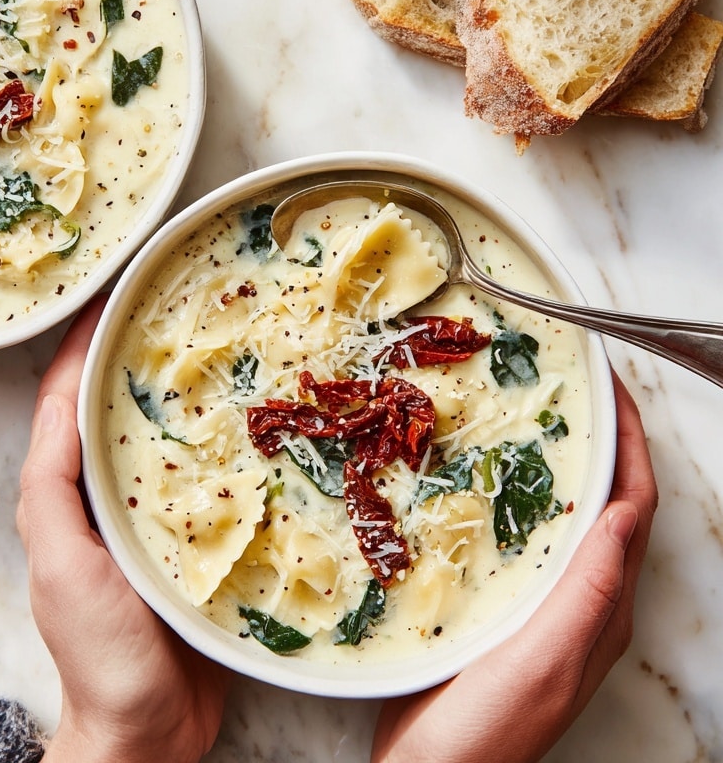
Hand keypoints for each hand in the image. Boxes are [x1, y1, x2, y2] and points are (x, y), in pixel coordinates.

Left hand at [17, 297, 229, 762]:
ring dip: (191, 393)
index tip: (117, 292)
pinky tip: (262, 424)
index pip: (69, 399)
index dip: (86, 343)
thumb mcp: (62, 563)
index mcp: (70, 492)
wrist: (146, 733)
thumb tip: (60, 402)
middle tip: (183, 304)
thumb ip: (53, 488)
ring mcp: (157, 517)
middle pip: (123, 408)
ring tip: (229, 346)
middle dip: (144, 355)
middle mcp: (111, 495)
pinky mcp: (200, 542)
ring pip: (172, 438)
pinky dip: (229, 445)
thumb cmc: (97, 650)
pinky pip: (213, 480)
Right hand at [372, 371, 657, 762]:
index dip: (630, 443)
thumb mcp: (546, 658)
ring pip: (565, 517)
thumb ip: (589, 591)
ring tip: (532, 419)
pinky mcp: (503, 609)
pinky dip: (519, 496)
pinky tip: (484, 480)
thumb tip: (624, 512)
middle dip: (601, 442)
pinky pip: (525, 537)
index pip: (632, 507)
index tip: (611, 388)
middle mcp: (582, 602)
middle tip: (573, 389)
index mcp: (602, 607)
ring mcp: (543, 606)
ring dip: (561, 464)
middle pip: (606, 503)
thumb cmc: (487, 728)